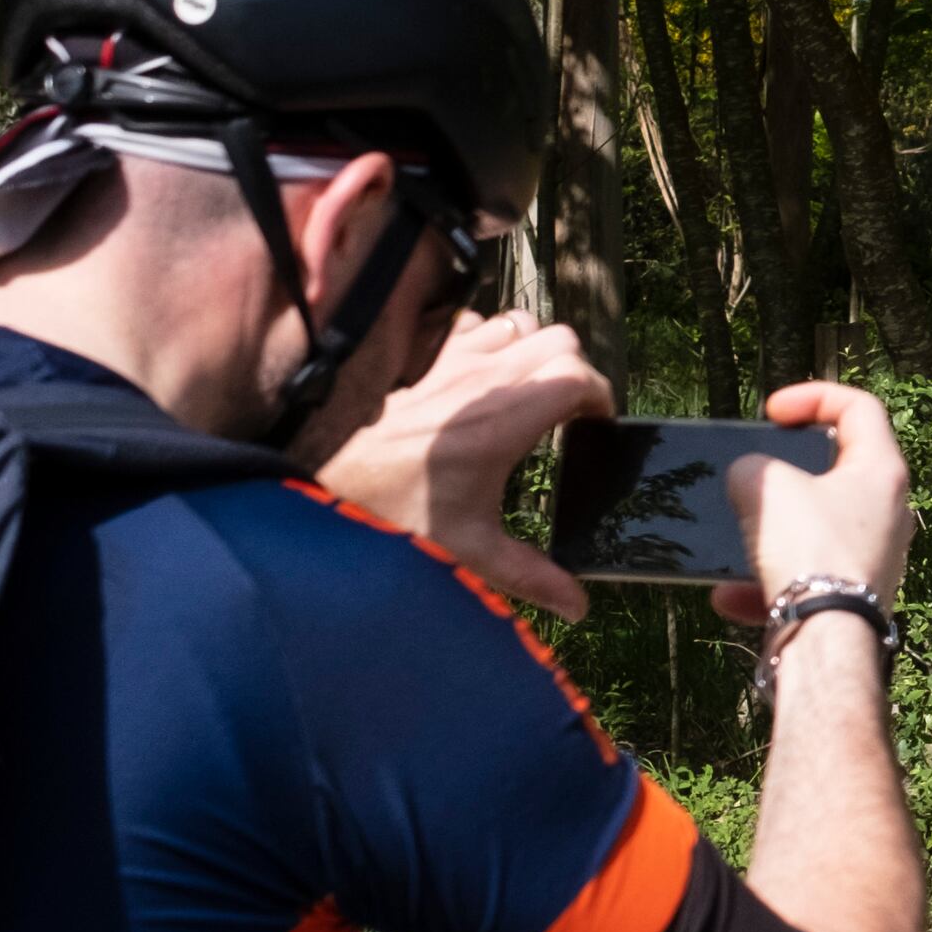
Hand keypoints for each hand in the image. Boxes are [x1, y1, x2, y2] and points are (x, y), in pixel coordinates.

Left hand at [309, 310, 613, 616]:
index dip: (600, 397)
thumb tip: (577, 607)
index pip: (577, 376)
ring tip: (535, 388)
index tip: (597, 426)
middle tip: (571, 411)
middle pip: (559, 340)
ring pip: (520, 324)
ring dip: (536, 349)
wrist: (331, 485)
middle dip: (576, 370)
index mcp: (504, 421)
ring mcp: (453, 362)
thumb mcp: (471, 550)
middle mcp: (484, 381)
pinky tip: (487, 375)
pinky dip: (491, 338)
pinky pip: (476, 324)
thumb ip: (531, 576)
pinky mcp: (428, 359)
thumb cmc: (399, 516)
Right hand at [710, 379, 912, 630]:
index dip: (813, 396)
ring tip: (734, 540)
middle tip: (755, 474)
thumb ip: (752, 468)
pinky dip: (764, 585)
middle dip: (785, 473)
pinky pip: (802, 580)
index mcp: (882, 471)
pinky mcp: (851, 599)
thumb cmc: (809, 550)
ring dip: (767, 535)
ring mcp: (872, 558)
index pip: (859, 407)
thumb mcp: (766, 487)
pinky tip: (729, 596)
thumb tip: (749, 480)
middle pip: (836, 472)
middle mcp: (888, 513)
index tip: (771, 412)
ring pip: (813, 531)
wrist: (825, 640)